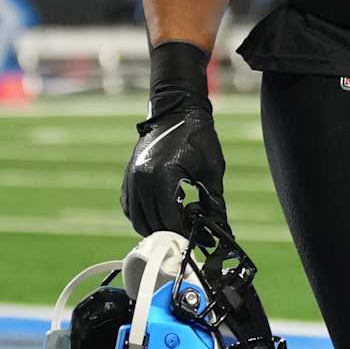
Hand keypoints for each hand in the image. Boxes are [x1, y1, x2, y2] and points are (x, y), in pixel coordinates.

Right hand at [121, 41, 225, 234]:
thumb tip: (221, 230)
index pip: (170, 220)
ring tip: (178, 223)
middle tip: (191, 235)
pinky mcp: (128, 177)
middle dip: (172, 234)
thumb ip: (215, 202)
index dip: (186, 233)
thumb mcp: (212, 169)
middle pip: (152, 224)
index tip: (200, 238)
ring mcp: (131, 178)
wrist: (176, 109)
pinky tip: (162, 212)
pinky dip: (143, 216)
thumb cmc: (198, 135)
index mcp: (162, 176)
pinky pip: (131, 208)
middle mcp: (141, 179)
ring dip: (157, 227)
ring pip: (138, 220)